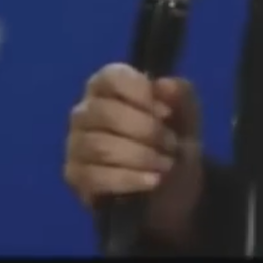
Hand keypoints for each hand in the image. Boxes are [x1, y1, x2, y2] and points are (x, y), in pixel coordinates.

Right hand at [63, 63, 205, 244]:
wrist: (171, 185)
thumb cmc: (171, 138)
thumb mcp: (187, 115)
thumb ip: (181, 94)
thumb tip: (163, 84)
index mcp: (107, 86)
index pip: (112, 77)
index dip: (141, 93)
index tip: (167, 112)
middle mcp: (85, 111)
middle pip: (105, 113)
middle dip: (146, 131)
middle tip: (172, 144)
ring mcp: (75, 144)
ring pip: (99, 146)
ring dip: (140, 156)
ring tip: (165, 164)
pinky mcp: (75, 175)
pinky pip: (94, 176)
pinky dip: (129, 179)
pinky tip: (152, 181)